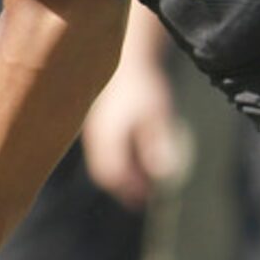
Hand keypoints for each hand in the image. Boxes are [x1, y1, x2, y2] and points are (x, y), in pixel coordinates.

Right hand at [80, 52, 184, 208]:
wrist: (130, 59)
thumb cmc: (146, 86)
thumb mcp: (157, 115)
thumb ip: (158, 144)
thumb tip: (163, 173)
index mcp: (109, 136)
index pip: (113, 173)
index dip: (128, 189)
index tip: (144, 200)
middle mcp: (97, 135)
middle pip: (104, 172)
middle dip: (123, 187)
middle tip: (143, 200)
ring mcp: (95, 130)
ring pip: (103, 163)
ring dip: (121, 176)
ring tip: (143, 186)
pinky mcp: (99, 126)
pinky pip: (104, 152)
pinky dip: (118, 163)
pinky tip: (137, 164)